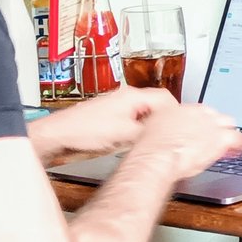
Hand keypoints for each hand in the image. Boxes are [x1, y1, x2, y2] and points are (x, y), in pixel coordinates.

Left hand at [30, 87, 176, 161]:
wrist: (58, 138)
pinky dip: (139, 134)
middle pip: (156, 107)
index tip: (183, 124)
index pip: (165, 98)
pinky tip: (137, 145)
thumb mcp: (125, 133)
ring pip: (144, 117)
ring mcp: (117, 111)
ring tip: (155, 141)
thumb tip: (166, 134)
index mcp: (131, 96)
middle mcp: (125, 100)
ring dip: (151, 128)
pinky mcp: (110, 123)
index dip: (177, 112)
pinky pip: (133, 126)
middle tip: (173, 134)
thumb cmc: (82, 130)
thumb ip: (149, 132)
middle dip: (165, 121)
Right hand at [124, 103, 241, 181]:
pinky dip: (238, 144)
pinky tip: (237, 150)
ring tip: (230, 144)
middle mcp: (200, 113)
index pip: (202, 112)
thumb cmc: (152, 147)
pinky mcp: (219, 137)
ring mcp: (211, 124)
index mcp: (184, 108)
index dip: (204, 122)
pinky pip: (236, 138)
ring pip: (228, 124)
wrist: (157, 154)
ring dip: (228, 133)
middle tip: (217, 136)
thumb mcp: (156, 127)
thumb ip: (168, 126)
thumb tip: (169, 131)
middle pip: (217, 115)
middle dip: (218, 125)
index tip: (203, 129)